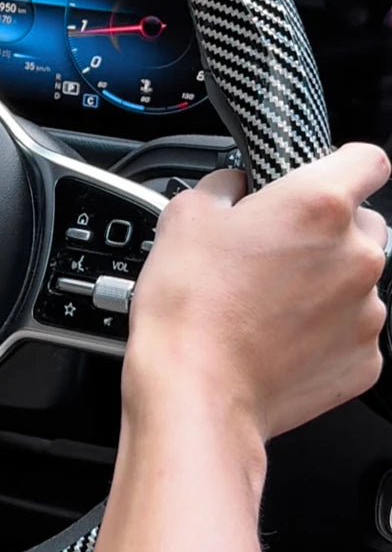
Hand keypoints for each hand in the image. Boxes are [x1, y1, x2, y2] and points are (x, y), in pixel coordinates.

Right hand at [126, 144, 389, 441]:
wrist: (196, 392)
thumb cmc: (189, 308)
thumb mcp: (184, 216)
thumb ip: (222, 185)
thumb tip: (234, 187)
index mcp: (318, 206)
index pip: (368, 159)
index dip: (340, 164)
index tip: (319, 177)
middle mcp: (357, 255)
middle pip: (363, 223)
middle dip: (325, 231)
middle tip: (271, 251)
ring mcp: (368, 312)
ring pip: (356, 280)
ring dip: (322, 283)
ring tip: (264, 304)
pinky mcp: (366, 360)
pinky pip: (350, 331)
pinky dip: (321, 331)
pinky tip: (275, 337)